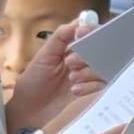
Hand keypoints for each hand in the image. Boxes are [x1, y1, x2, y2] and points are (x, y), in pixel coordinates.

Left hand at [6, 17, 104, 133]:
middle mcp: (82, 59)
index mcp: (70, 47)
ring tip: (72, 79)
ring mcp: (87, 75)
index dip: (90, 30)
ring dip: (88, 72)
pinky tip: (75, 90)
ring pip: (103, 67)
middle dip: (87, 55)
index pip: (88, 33)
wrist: (30, 110)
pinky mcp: (90, 90)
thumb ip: (61, 37)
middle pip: (100, 49)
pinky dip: (90, 86)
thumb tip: (78, 23)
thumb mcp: (44, 56)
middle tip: (70, 63)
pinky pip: (102, 84)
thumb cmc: (33, 82)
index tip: (83, 33)